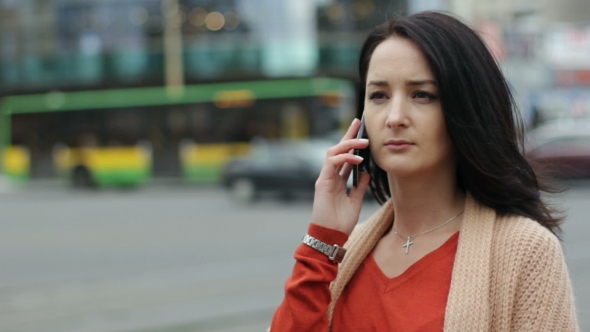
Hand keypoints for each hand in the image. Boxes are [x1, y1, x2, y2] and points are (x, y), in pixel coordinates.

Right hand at [311, 118, 370, 235]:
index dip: (352, 143)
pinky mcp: (322, 183)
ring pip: (333, 153)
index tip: (361, 130)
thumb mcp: (356, 201)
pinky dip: (345, 159)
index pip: (345, 157)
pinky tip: (358, 159)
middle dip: (348, 135)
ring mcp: (325, 178)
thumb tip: (367, 173)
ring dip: (348, 144)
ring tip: (364, 142)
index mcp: (337, 180)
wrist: (330, 237)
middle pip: (337, 150)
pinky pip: (332, 163)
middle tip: (359, 123)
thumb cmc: (341, 223)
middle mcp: (330, 176)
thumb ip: (360, 187)